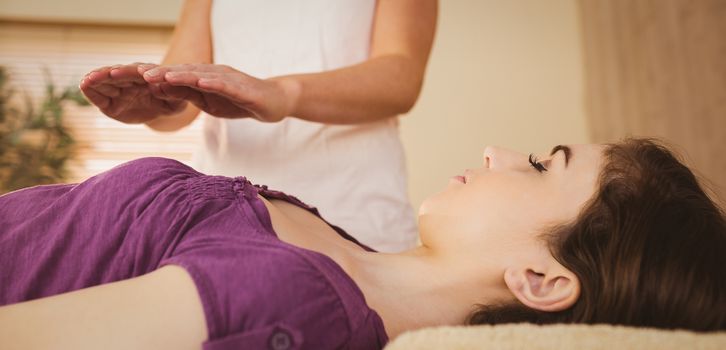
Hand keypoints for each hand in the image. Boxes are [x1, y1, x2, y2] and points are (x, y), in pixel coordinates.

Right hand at [79, 63, 187, 123]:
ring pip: (106, 81)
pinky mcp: (109, 102)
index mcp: (148, 76)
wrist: (160, 110)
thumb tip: (168, 86)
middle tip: (110, 73)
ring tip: (89, 78)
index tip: (140, 72)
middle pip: (121, 74)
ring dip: (98, 78)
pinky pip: (98, 95)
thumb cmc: (172, 102)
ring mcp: (118, 89)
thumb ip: (176, 94)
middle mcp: (131, 79)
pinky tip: (83, 84)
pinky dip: (90, 89)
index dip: (141, 72)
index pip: (143, 72)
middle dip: (115, 73)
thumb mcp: (178, 102)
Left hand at [140, 64, 296, 121]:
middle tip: (140, 74)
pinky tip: (201, 83)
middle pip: (185, 72)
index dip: (156, 77)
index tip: (133, 78)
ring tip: (164, 76)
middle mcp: (214, 73)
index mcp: (203, 78)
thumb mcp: (207, 102)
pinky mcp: (244, 88)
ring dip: (183, 76)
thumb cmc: (240, 101)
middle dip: (163, 73)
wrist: (274, 102)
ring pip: (203, 76)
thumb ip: (186, 95)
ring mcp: (229, 79)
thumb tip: (159, 89)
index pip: (176, 77)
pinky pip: (227, 85)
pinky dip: (214, 83)